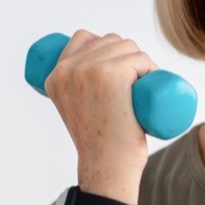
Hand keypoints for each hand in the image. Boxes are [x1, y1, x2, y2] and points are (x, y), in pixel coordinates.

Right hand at [44, 30, 158, 201]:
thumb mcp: (75, 111)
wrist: (107, 167)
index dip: (106, 49)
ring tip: (142, 89)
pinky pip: (140, 57)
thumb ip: (76, 94)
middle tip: (136, 86)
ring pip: (128, 47)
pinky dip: (150, 67)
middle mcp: (68, 69)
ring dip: (142, 63)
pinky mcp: (112, 73)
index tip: (119, 73)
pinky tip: (149, 83)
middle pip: (109, 40)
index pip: (84, 38)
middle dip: (127, 56)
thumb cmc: (98, 144)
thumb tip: (90, 85)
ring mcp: (89, 69)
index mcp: (54, 75)